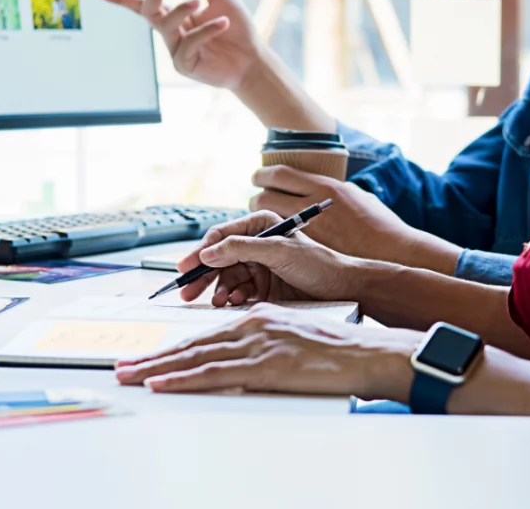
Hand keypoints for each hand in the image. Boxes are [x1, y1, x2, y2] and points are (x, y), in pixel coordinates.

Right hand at [98, 0, 264, 90]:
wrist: (253, 57)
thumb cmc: (237, 27)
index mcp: (176, 16)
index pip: (144, 5)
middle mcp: (172, 32)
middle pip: (149, 11)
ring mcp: (175, 50)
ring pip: (166, 25)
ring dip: (182, 9)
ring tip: (200, 2)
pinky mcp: (184, 65)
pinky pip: (188, 42)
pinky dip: (205, 29)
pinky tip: (222, 24)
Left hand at [115, 304, 419, 400]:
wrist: (369, 353)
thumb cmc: (338, 352)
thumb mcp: (292, 341)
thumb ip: (262, 350)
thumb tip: (237, 367)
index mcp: (258, 318)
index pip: (205, 336)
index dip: (173, 349)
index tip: (149, 359)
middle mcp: (252, 325)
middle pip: (192, 343)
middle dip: (154, 358)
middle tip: (123, 369)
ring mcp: (258, 344)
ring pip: (196, 357)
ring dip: (158, 369)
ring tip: (130, 378)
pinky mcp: (266, 364)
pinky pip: (215, 373)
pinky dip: (184, 379)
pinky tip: (162, 383)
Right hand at [176, 210, 365, 306]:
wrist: (343, 289)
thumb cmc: (318, 264)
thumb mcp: (279, 251)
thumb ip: (242, 248)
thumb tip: (208, 251)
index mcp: (260, 225)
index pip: (222, 236)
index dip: (201, 251)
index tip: (186, 267)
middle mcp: (256, 244)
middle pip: (219, 259)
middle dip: (203, 275)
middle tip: (187, 292)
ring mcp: (258, 266)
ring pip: (226, 278)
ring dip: (219, 290)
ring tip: (219, 301)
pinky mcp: (262, 287)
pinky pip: (238, 292)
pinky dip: (232, 299)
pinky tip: (234, 303)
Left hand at [250, 166, 462, 275]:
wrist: (395, 255)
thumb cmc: (381, 226)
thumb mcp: (357, 195)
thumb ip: (332, 191)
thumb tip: (318, 188)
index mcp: (325, 187)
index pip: (278, 174)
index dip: (262, 175)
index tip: (258, 178)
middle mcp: (312, 206)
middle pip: (264, 198)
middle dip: (255, 200)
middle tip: (256, 203)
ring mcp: (309, 232)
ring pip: (266, 223)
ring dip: (260, 223)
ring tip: (263, 225)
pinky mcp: (308, 254)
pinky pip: (278, 244)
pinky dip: (272, 242)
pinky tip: (274, 244)